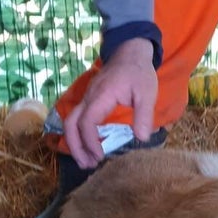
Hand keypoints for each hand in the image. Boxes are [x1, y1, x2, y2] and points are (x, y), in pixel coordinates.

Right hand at [64, 38, 157, 168]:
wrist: (130, 51)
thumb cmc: (139, 72)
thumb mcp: (147, 93)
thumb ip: (144, 115)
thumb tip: (141, 139)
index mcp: (101, 96)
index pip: (87, 122)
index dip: (91, 141)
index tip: (100, 156)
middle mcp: (89, 97)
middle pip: (71, 123)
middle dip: (76, 146)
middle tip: (87, 165)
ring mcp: (87, 98)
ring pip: (70, 121)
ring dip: (76, 142)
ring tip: (86, 161)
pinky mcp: (89, 100)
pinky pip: (77, 118)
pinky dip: (79, 135)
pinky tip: (90, 147)